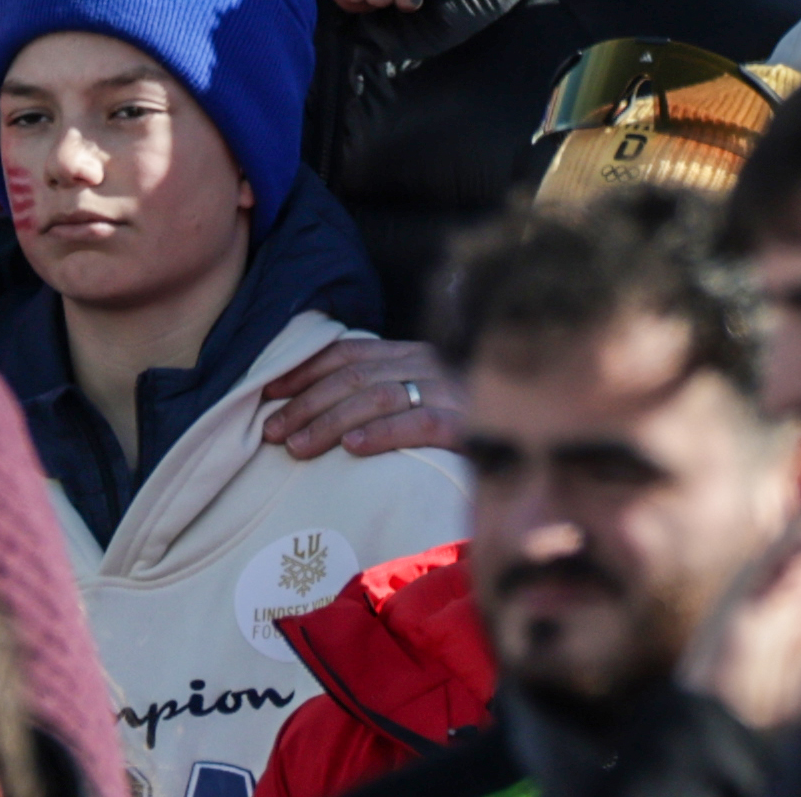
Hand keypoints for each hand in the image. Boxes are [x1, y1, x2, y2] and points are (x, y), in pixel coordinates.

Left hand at [259, 338, 464, 457]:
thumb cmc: (466, 430)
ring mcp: (449, 391)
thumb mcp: (422, 401)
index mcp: (412, 354)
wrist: (534, 443)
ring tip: (297, 447)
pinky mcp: (468, 424)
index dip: (304, 371)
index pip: (348, 352)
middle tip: (271, 432)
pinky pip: (419, 422)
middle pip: (354, 376)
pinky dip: (382, 433)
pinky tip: (353, 448)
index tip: (267, 393)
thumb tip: (324, 415)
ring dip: (330, 421)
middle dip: (306, 402)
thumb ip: (383, 396)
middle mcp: (428, 364)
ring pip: (377, 396)